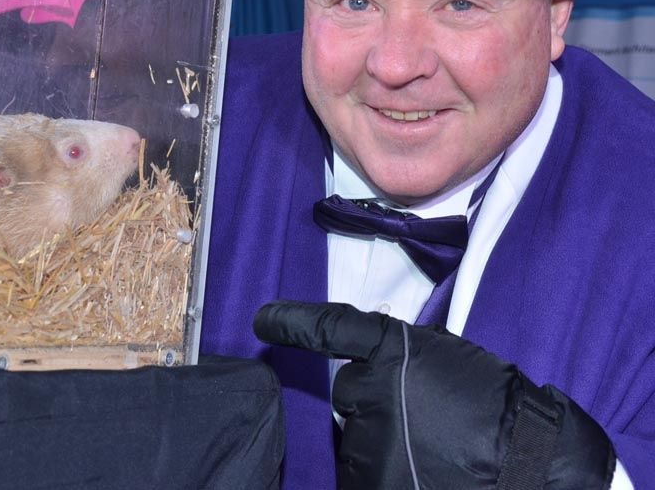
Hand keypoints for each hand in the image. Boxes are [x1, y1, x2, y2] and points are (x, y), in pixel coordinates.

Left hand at [254, 301, 613, 489]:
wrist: (530, 463)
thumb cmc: (497, 408)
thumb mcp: (446, 357)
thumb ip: (399, 355)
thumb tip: (365, 359)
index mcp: (391, 352)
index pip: (331, 330)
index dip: (293, 323)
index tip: (264, 320)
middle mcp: (368, 392)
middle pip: (349, 395)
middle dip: (374, 403)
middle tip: (427, 419)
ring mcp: (364, 442)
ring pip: (353, 437)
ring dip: (378, 442)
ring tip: (432, 451)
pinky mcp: (365, 482)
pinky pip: (358, 472)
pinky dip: (380, 472)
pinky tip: (423, 470)